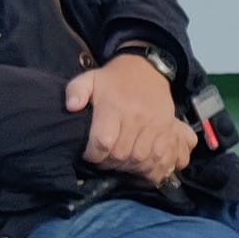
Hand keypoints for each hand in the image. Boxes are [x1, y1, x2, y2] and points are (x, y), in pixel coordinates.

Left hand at [65, 53, 196, 185]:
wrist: (147, 71)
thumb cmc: (114, 80)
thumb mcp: (90, 79)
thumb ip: (75, 91)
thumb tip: (71, 107)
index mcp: (114, 106)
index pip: (103, 142)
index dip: (93, 155)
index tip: (89, 155)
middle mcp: (136, 117)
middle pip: (121, 154)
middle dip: (108, 163)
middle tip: (103, 160)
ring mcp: (154, 125)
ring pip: (140, 159)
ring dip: (127, 166)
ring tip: (118, 163)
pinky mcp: (167, 130)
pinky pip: (158, 156)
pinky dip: (147, 166)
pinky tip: (136, 163)